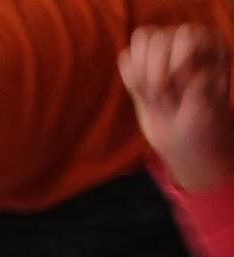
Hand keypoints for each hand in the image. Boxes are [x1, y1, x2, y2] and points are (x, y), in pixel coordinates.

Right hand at [119, 25, 233, 189]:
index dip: (174, 65)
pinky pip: (127, 58)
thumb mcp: (203, 116)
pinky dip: (129, 78)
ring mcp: (165, 48)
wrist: (182, 138)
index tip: (176, 94)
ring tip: (151, 96)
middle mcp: (188, 40)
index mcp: (211, 47)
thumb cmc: (198, 127)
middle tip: (164, 101)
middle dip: (154, 75)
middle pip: (158, 38)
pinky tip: (141, 94)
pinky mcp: (144, 62)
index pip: (184, 35)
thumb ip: (199, 94)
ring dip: (139, 75)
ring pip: (141, 39)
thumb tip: (190, 77)